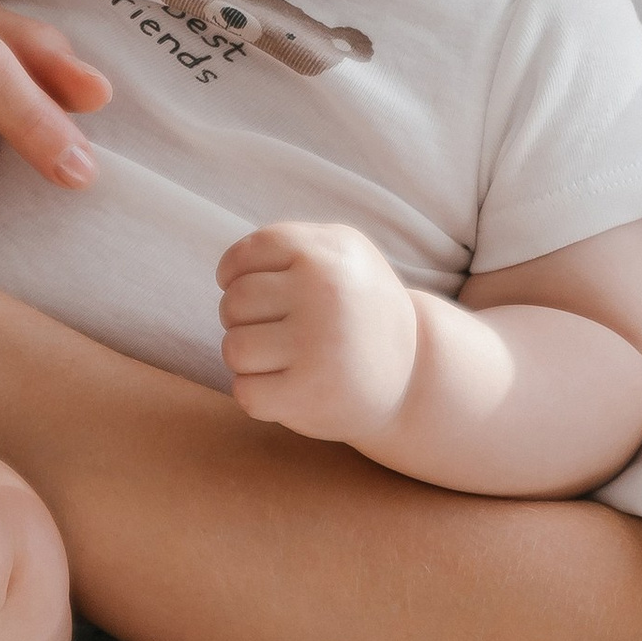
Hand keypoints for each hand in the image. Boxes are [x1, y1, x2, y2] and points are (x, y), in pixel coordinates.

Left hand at [218, 222, 420, 441]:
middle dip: (243, 319)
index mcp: (329, 253)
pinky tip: (284, 385)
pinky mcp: (308, 393)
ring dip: (248, 357)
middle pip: (234, 303)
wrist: (413, 372)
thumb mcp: (343, 255)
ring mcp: (317, 344)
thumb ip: (289, 247)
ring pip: (234, 348)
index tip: (254, 290)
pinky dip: (256, 392)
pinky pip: (245, 391)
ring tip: (278, 356)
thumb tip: (228, 272)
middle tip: (275, 328)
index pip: (245, 255)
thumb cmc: (359, 308)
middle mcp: (325, 293)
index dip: (234, 274)